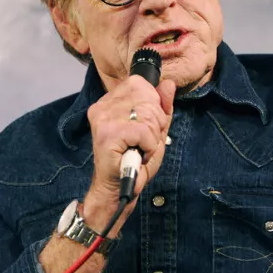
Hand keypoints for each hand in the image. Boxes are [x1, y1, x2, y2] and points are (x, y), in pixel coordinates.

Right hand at [83, 75, 175, 235]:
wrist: (120, 189)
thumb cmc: (135, 162)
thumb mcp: (155, 131)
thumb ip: (162, 107)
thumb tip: (169, 84)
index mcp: (111, 101)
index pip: (140, 84)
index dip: (152, 105)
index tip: (146, 128)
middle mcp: (103, 105)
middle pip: (146, 97)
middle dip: (155, 123)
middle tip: (144, 142)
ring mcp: (103, 118)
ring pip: (147, 114)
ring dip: (151, 137)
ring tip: (140, 149)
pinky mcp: (107, 133)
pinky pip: (143, 131)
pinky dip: (148, 146)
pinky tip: (139, 155)